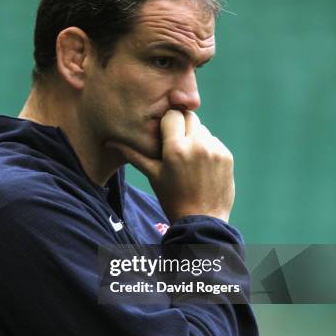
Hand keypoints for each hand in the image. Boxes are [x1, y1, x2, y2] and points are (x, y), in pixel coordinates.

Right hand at [108, 110, 234, 223]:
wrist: (202, 220)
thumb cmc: (172, 198)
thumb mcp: (152, 175)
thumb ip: (133, 154)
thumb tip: (108, 142)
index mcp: (175, 148)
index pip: (173, 115)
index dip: (168, 123)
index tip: (165, 134)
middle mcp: (197, 145)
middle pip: (189, 117)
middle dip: (182, 127)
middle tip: (177, 145)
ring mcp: (214, 150)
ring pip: (202, 130)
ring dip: (195, 138)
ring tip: (189, 159)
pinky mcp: (227, 156)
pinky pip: (214, 142)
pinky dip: (208, 149)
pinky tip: (202, 166)